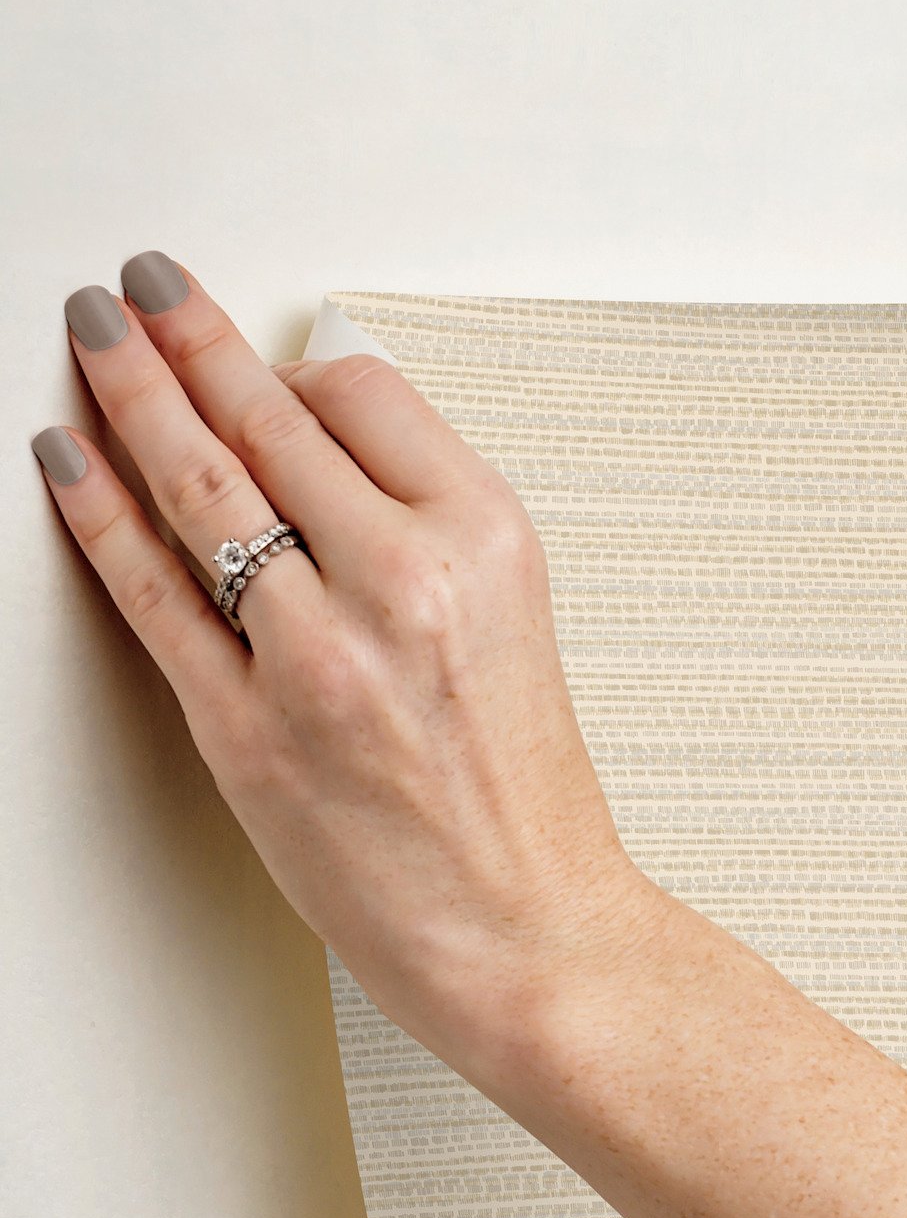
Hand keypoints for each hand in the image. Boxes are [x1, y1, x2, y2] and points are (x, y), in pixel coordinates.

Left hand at [31, 256, 658, 1081]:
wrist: (527, 929)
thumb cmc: (524, 797)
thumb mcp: (514, 622)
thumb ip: (427, 525)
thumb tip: (331, 443)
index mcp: (488, 542)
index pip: (364, 395)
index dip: (297, 367)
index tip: (263, 358)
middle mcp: (406, 582)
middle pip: (268, 420)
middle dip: (187, 336)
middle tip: (141, 288)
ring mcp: (319, 656)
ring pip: (198, 485)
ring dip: (127, 391)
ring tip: (92, 335)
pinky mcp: (248, 729)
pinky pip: (152, 592)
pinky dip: (96, 512)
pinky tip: (67, 458)